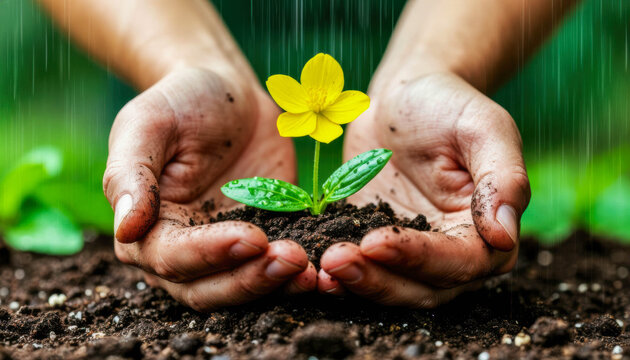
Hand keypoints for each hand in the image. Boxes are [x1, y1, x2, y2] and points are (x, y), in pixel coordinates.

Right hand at [103, 67, 315, 310]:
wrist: (231, 93)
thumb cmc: (182, 101)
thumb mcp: (148, 123)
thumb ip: (130, 173)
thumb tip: (125, 229)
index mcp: (147, 228)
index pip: (172, 258)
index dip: (210, 254)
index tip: (252, 237)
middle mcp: (184, 250)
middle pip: (209, 288)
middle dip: (250, 280)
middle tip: (291, 259)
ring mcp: (227, 249)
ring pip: (244, 287)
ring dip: (277, 284)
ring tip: (310, 269)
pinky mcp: (265, 239)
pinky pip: (277, 267)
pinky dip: (297, 275)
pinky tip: (322, 268)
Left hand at [317, 73, 529, 306]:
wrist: (404, 96)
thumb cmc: (449, 105)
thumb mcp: (484, 127)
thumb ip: (503, 179)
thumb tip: (506, 236)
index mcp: (485, 231)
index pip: (459, 262)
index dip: (418, 257)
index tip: (376, 242)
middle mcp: (450, 251)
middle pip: (421, 287)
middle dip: (378, 279)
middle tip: (336, 261)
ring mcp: (408, 251)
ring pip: (388, 286)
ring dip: (356, 282)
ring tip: (322, 266)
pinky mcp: (372, 241)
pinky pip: (359, 267)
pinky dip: (338, 274)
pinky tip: (312, 266)